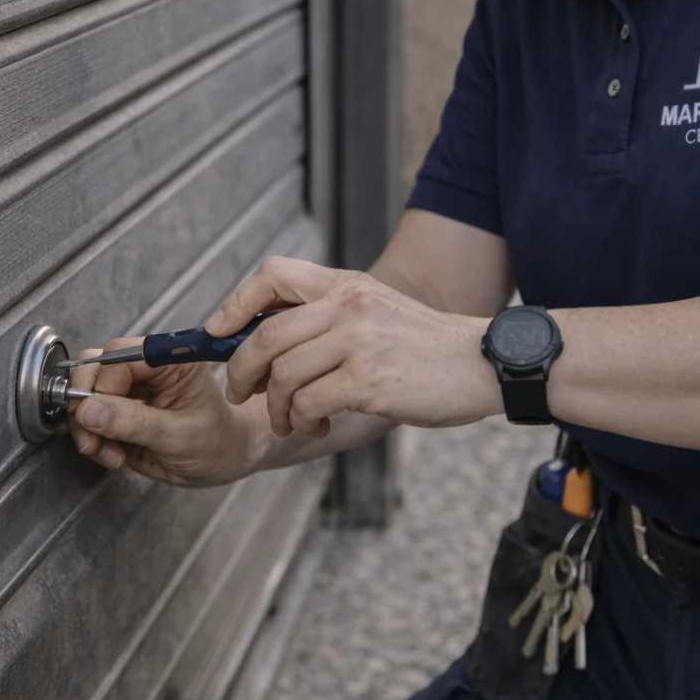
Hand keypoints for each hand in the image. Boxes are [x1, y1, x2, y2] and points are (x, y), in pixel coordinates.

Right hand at [67, 340, 257, 484]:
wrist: (222, 462)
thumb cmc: (216, 442)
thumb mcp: (178, 435)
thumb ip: (133, 422)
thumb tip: (89, 409)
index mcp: (170, 360)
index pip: (119, 355)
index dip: (102, 385)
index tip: (97, 414)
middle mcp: (147, 368)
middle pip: (95, 369)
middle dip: (87, 405)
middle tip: (94, 437)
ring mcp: (131, 388)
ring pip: (86, 392)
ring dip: (87, 426)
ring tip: (108, 451)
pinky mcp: (120, 410)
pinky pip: (89, 417)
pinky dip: (92, 438)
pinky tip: (113, 455)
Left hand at [206, 256, 501, 436]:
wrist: (483, 363)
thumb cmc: (427, 347)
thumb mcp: (377, 310)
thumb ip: (331, 316)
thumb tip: (266, 340)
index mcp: (346, 284)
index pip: (272, 274)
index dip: (234, 304)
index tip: (216, 332)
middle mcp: (349, 305)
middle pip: (264, 335)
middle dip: (241, 371)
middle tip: (243, 393)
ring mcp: (359, 342)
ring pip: (282, 375)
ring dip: (276, 408)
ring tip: (290, 421)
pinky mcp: (369, 381)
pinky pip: (309, 403)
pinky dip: (302, 421)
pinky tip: (316, 426)